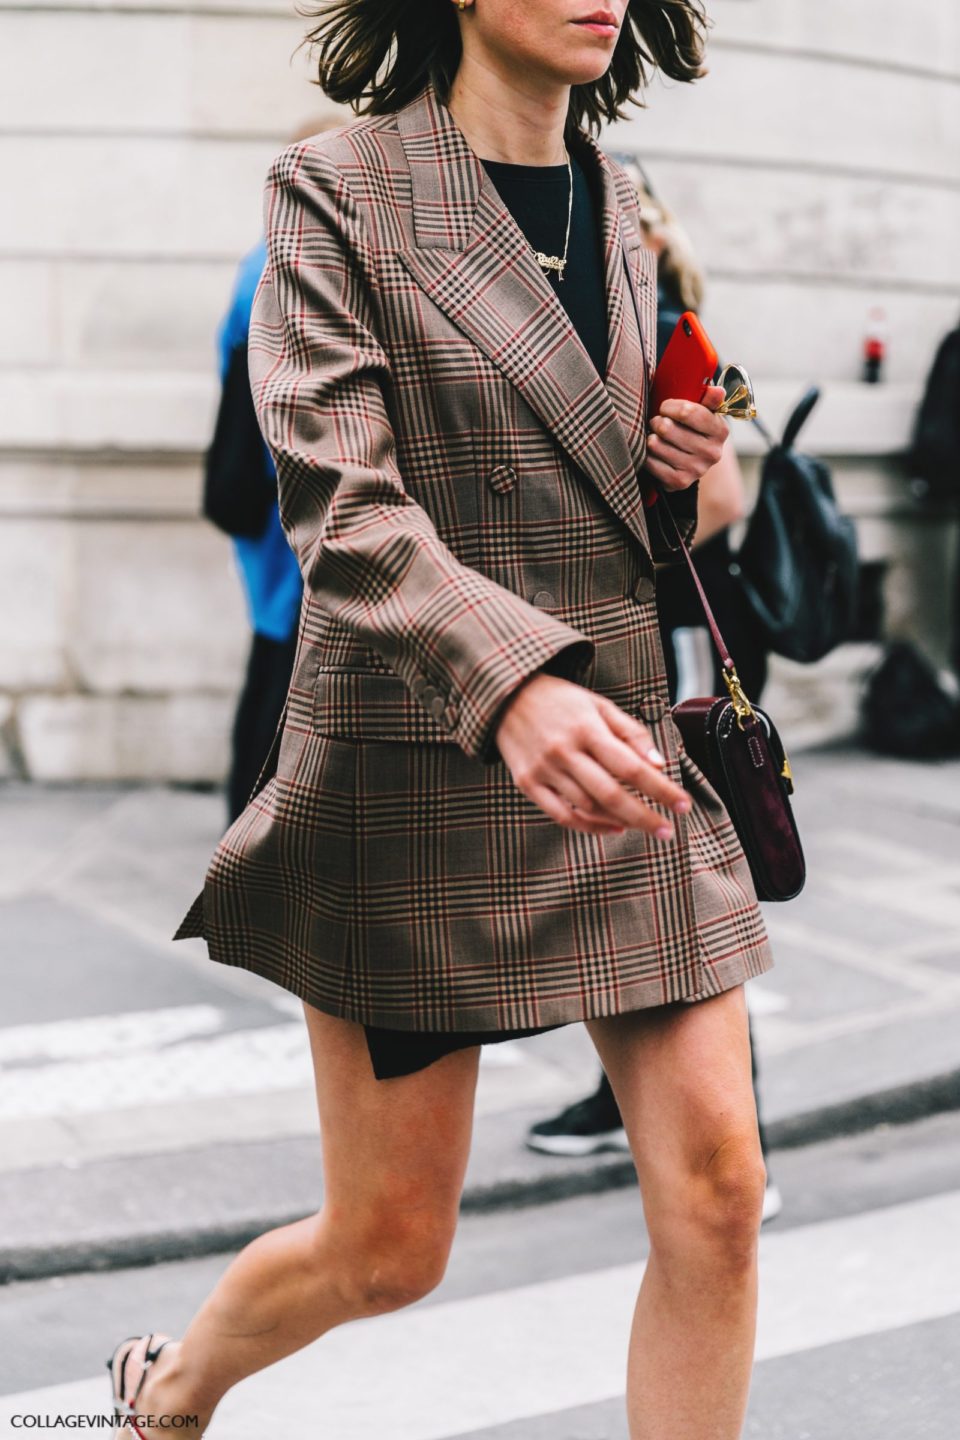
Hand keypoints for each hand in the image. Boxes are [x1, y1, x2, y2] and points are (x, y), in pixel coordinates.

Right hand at [494, 672, 690, 837]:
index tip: (683, 805)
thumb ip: (631, 734)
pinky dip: (590, 827)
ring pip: (588, 808)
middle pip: (612, 794)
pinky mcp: (527, 783)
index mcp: (586, 728)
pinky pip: (562, 816)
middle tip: (668, 831)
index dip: (661, 789)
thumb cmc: (562, 701)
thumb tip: (658, 765)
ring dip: (620, 821)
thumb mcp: (600, 705)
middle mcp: (564, 751)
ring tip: (642, 824)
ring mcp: (543, 770)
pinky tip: (613, 827)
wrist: (507, 696)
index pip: (632, 767)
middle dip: (645, 816)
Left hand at [644, 384, 728, 492]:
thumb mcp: (704, 410)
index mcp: (720, 431)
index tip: (665, 407)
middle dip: (657, 421)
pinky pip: (649, 462)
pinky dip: (647, 455)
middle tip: (658, 422)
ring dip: (650, 437)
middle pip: (667, 428)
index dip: (668, 406)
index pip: (687, 412)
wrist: (692, 460)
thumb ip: (709, 398)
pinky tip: (654, 452)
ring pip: (655, 444)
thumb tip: (716, 391)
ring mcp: (696, 470)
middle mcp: (712, 453)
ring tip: (656, 436)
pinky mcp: (679, 482)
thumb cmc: (693, 428)